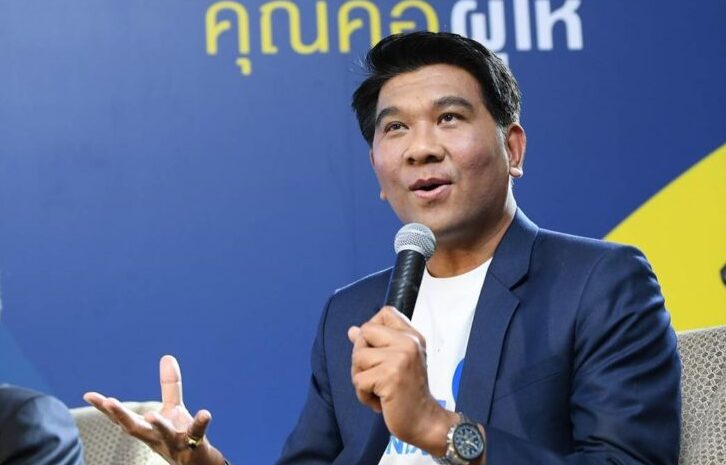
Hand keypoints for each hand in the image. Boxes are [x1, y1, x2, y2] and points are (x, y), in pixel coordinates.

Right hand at [84, 355, 225, 464]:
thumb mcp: (173, 408)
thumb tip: (167, 356)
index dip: (105, 408)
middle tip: (108, 402)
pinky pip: (197, 433)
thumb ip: (169, 385)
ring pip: (164, 435)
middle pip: (134, 428)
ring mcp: (174, 443)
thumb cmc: (179, 434)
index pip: (121, 418)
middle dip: (120, 416)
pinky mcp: (193, 445)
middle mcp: (155, 437)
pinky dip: (200, 423)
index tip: (88, 395)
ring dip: (158, 425)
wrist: (196, 461)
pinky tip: (205, 413)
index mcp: (146, 428)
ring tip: (152, 415)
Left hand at [348, 307, 457, 455]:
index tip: (379, 350)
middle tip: (376, 375)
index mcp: (412, 337)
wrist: (424, 420)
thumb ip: (377, 344)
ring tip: (378, 389)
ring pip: (358, 357)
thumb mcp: (398, 361)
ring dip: (361, 378)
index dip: (372, 329)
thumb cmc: (410, 392)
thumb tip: (352, 331)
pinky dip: (363, 395)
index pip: (385, 313)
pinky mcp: (389, 377)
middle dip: (361, 356)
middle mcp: (408, 343)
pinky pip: (359, 380)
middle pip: (365, 333)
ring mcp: (399, 358)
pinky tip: (379, 401)